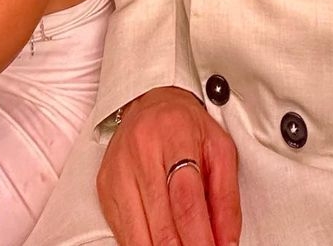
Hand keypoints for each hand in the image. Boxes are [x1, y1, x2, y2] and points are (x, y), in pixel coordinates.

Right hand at [96, 87, 240, 245]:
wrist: (150, 101)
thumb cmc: (187, 126)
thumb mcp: (220, 149)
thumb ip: (227, 198)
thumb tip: (227, 243)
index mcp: (175, 137)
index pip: (186, 201)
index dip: (200, 239)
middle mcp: (141, 152)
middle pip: (162, 225)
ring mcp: (119, 171)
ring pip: (139, 235)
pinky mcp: (105, 186)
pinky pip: (123, 233)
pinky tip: (159, 243)